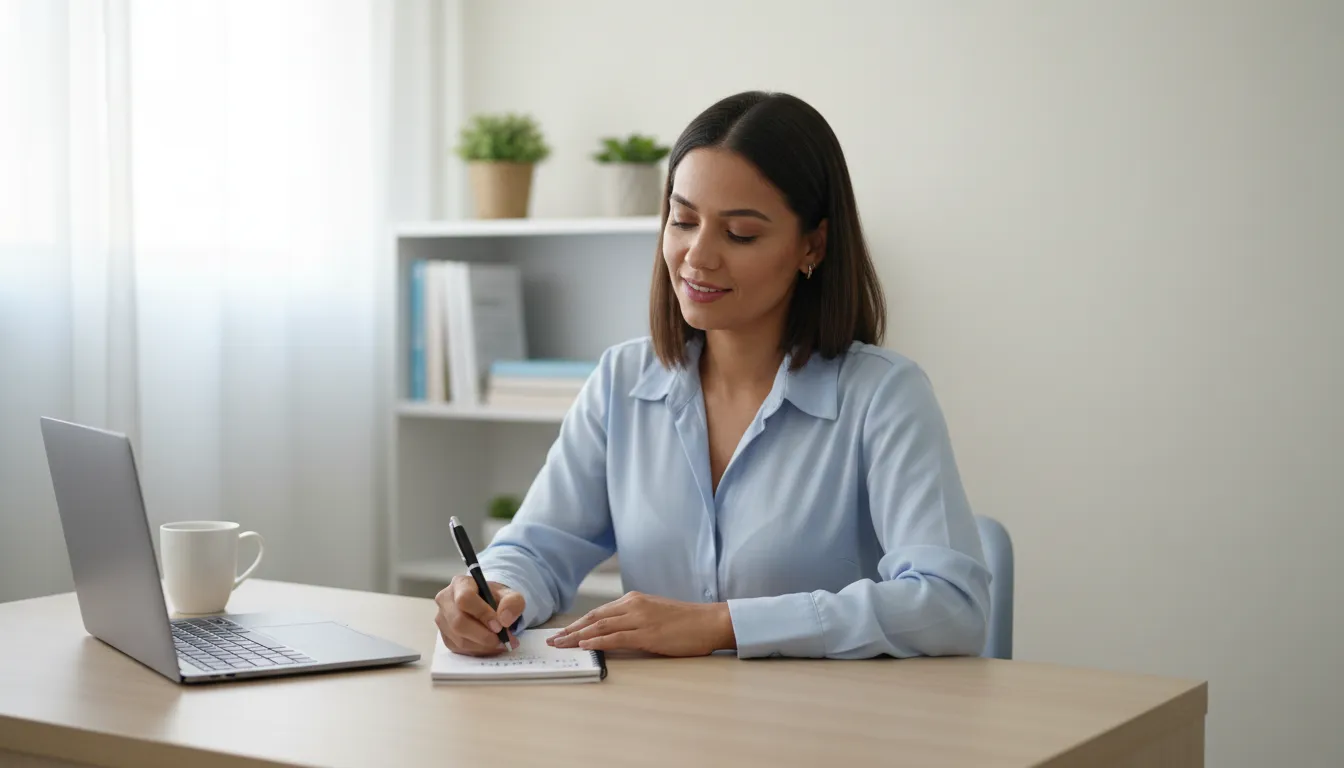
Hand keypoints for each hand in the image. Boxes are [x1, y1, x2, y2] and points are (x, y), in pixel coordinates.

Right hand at [434, 574, 524, 656]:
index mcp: (460, 584)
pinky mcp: (445, 636)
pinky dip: (479, 651)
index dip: (482, 614)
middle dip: (483, 636)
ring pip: (459, 639)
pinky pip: (460, 649)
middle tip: (503, 640)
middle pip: (458, 622)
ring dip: (483, 646)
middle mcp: (445, 600)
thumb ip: (512, 602)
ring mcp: (442, 620)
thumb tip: (504, 620)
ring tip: (502, 644)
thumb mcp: (509, 595)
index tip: (499, 625)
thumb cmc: (495, 598)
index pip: (465, 598)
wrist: (488, 605)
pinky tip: (491, 647)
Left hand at [547, 591, 734, 656]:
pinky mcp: (647, 633)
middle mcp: (633, 605)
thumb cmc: (686, 621)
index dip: (577, 623)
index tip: (561, 633)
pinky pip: (616, 637)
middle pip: (594, 618)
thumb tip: (615, 632)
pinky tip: (584, 645)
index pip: (598, 612)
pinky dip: (597, 641)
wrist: (710, 621)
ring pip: (600, 627)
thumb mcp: (656, 614)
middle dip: (570, 630)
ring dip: (577, 637)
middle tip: (552, 641)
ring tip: (560, 645)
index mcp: (634, 600)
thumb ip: (635, 619)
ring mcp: (640, 619)